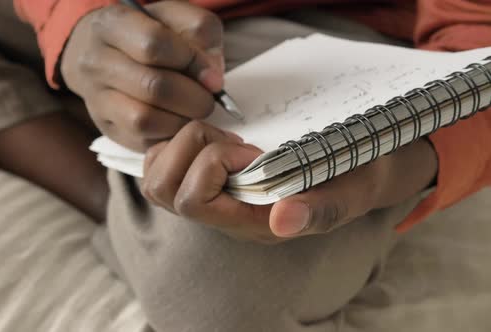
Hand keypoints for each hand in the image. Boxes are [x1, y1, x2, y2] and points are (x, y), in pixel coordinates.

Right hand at [61, 1, 223, 151]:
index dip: (192, 61)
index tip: (212, 77)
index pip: (154, 43)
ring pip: (144, 119)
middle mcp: (96, 62)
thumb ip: (199, 32)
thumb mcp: (176, 18)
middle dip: (193, 98)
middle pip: (153, 86)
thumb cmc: (148, 35)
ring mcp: (97, 99)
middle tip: (208, 100)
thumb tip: (211, 78)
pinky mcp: (107, 128)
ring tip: (192, 112)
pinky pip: (142, 140)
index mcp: (111, 24)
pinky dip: (168, 135)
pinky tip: (178, 122)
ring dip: (181, 120)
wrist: (106, 54)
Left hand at [141, 121, 437, 243]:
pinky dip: (179, 142)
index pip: (192, 202)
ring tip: (226, 140)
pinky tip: (217, 139)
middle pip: (162, 188)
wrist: (353, 172)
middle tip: (233, 141)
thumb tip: (281, 220)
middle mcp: (220, 216)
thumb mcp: (347, 194)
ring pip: (155, 177)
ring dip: (184, 144)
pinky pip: (162, 162)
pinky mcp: (203, 180)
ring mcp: (209, 199)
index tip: (252, 151)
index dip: (213, 165)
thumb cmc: (350, 178)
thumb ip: (319, 210)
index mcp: (248, 223)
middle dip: (192, 149)